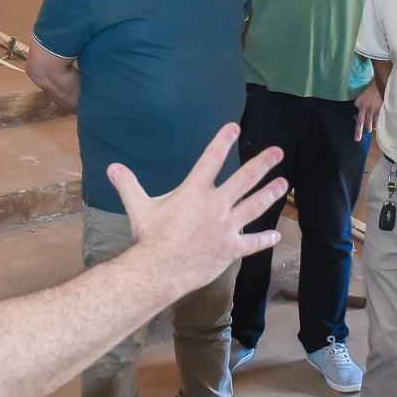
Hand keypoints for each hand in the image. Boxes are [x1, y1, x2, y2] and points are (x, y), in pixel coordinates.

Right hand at [111, 124, 286, 291]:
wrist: (160, 269)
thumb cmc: (149, 237)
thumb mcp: (138, 207)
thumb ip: (128, 185)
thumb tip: (112, 167)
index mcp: (195, 191)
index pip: (211, 159)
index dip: (223, 141)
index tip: (235, 127)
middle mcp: (215, 204)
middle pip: (244, 179)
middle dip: (262, 164)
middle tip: (277, 152)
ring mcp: (226, 227)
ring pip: (254, 206)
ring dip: (270, 193)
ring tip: (284, 184)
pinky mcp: (230, 248)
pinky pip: (251, 243)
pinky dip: (264, 239)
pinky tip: (275, 235)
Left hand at [353, 83, 382, 141]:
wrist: (380, 82)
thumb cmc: (371, 89)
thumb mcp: (362, 95)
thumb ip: (361, 104)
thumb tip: (362, 111)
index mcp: (358, 103)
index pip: (357, 113)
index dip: (360, 116)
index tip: (359, 120)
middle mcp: (364, 107)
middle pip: (361, 122)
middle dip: (359, 131)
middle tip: (357, 139)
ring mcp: (372, 109)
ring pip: (370, 122)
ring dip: (370, 128)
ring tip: (370, 131)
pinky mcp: (380, 109)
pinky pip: (378, 119)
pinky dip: (378, 124)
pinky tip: (378, 127)